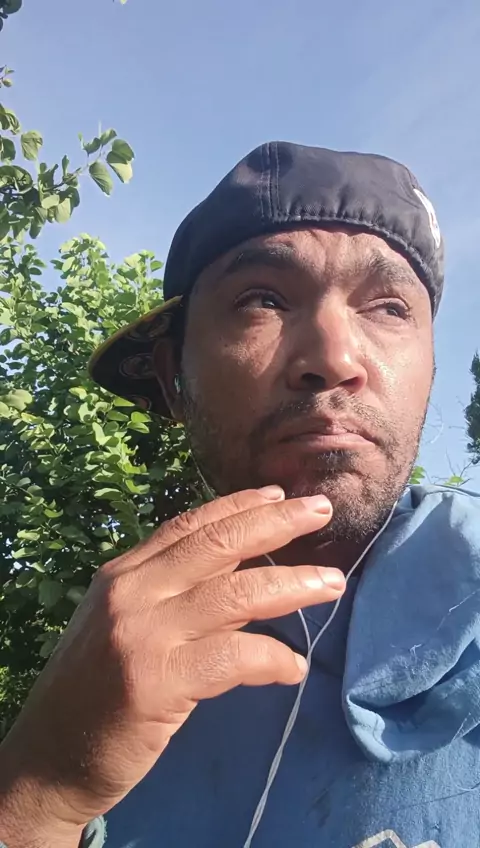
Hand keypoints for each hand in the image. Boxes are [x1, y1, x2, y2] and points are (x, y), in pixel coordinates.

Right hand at [0, 486, 344, 844]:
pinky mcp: (156, 683)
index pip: (189, 525)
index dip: (238, 505)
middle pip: (217, 544)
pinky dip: (271, 660)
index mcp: (123, 574)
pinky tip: (294, 668)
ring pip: (234, 594)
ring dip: (292, 585)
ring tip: (332, 584)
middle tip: (321, 510)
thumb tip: (241, 574)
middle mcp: (131, 593)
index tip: (279, 494)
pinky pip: (232, 659)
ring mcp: (142, 635)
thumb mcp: (123, 625)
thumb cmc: (93, 689)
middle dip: (276, 523)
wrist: (48, 758)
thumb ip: (172, 595)